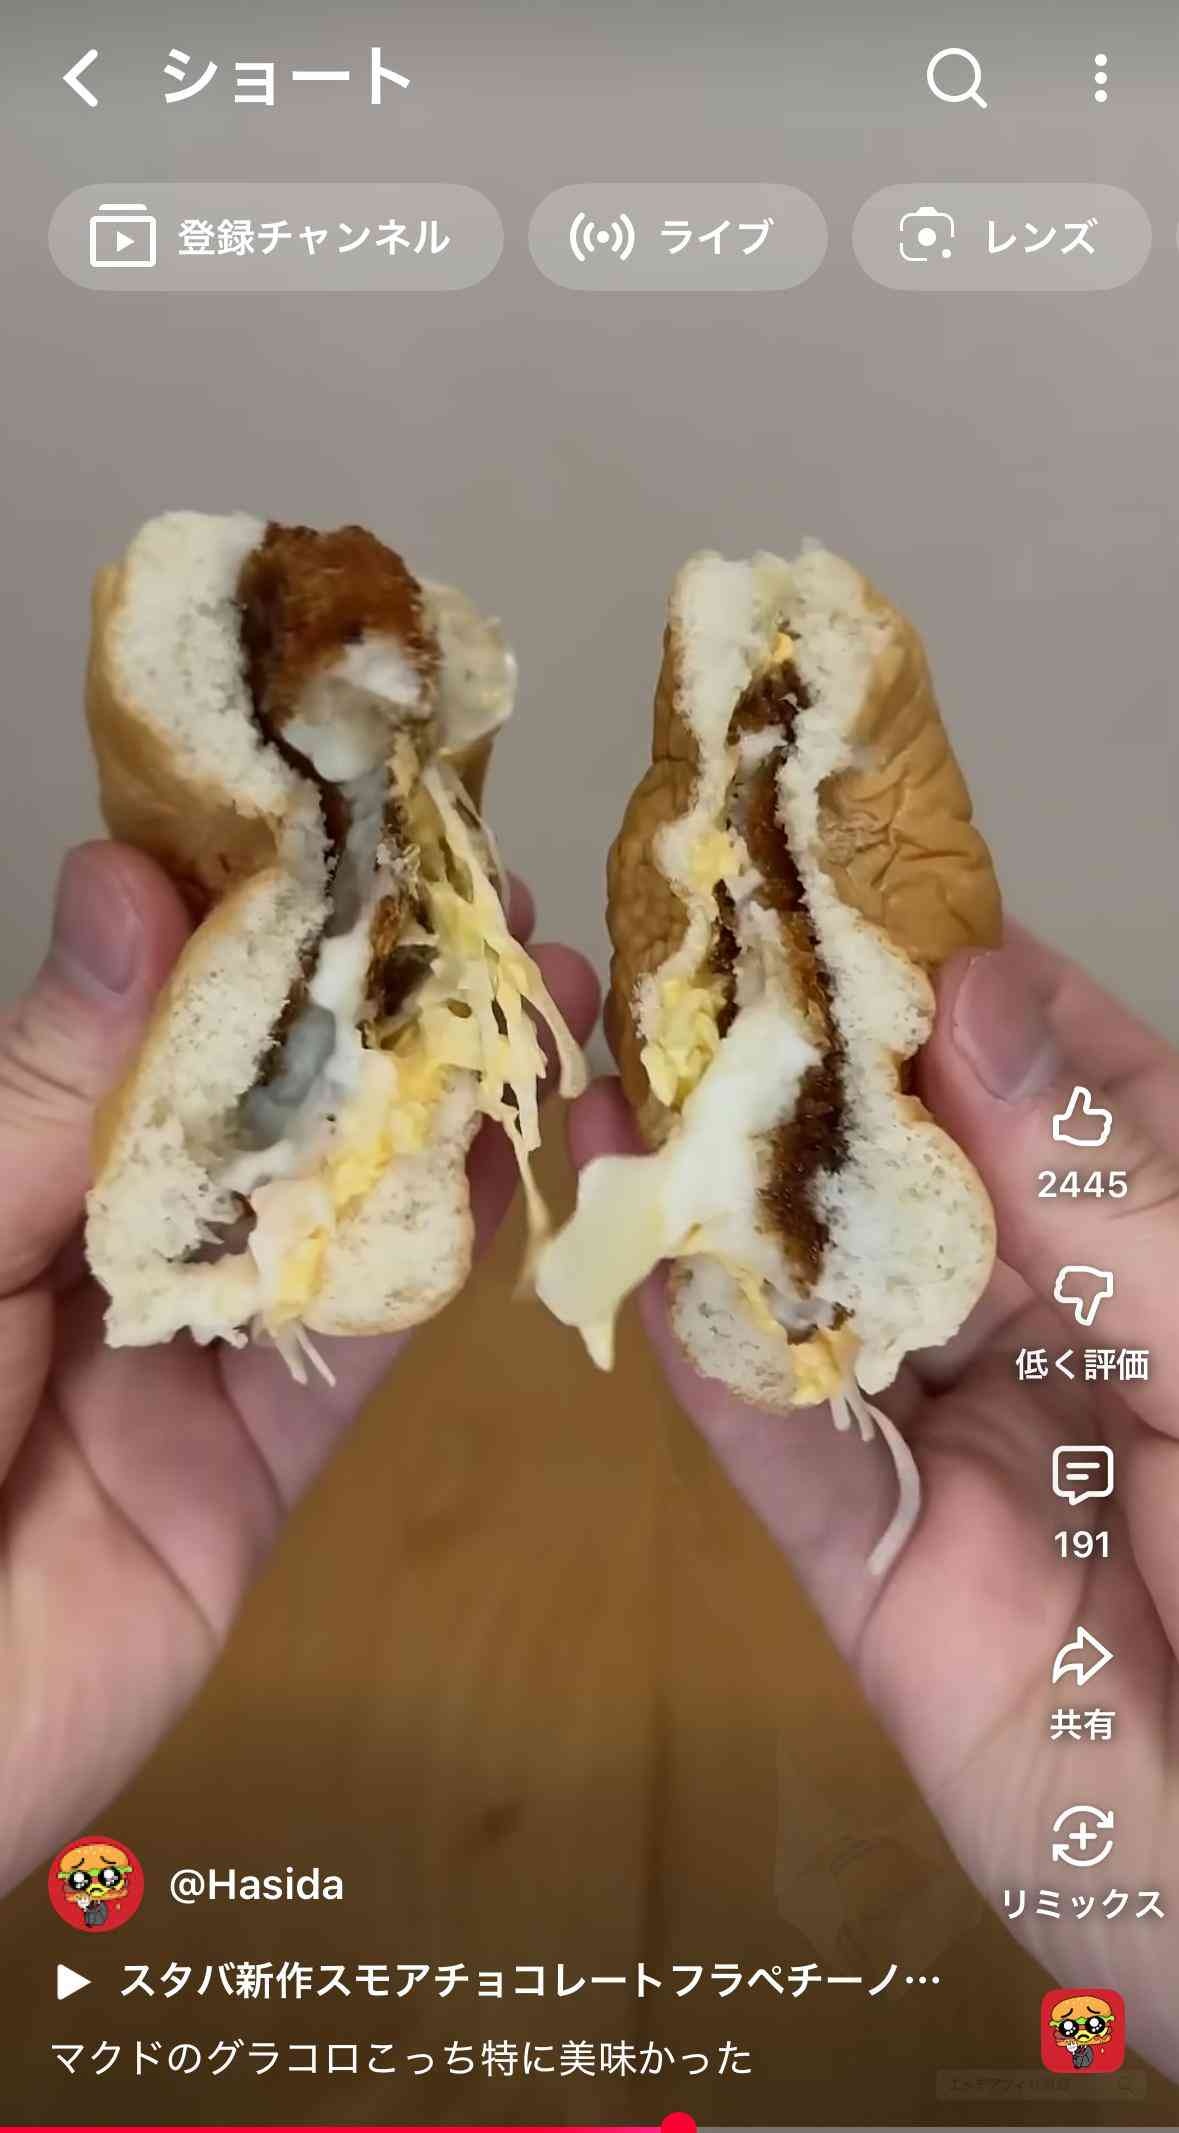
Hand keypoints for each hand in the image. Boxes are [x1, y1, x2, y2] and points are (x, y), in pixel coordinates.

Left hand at [0, 842, 597, 1899]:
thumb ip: (47, 1088)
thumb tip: (128, 878)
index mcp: (7, 1161)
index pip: (146, 1006)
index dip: (249, 903)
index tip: (353, 806)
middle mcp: (102, 1236)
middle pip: (261, 1098)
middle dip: (374, 992)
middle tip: (491, 889)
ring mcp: (181, 1351)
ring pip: (329, 1207)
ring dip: (437, 1103)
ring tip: (539, 990)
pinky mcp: (249, 1469)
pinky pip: (352, 1351)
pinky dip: (435, 1260)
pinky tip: (515, 1162)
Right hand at [572, 924, 1178, 2079]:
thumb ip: (1115, 1195)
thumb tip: (976, 1000)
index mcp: (1168, 1255)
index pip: (1054, 1084)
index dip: (956, 983)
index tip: (852, 889)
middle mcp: (1057, 1328)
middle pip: (912, 1174)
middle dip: (808, 1071)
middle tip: (691, 952)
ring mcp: (956, 1444)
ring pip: (822, 1292)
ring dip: (726, 1195)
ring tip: (627, 1071)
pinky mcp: (874, 1570)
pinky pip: (781, 1449)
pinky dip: (711, 1357)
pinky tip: (641, 1258)